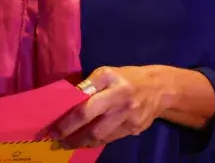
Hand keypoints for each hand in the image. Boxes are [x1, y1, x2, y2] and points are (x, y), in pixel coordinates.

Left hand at [47, 66, 174, 148]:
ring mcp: (130, 120)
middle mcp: (122, 106)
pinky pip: (112, 139)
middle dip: (74, 137)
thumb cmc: (128, 77)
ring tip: (69, 143)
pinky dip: (97, 141)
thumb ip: (89, 85)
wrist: (160, 88)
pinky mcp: (135, 130)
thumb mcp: (107, 72)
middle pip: (94, 128)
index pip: (87, 109)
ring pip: (102, 137)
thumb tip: (69, 99)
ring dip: (83, 142)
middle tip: (58, 141)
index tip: (54, 128)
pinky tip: (86, 141)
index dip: (69, 122)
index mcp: (114, 87)